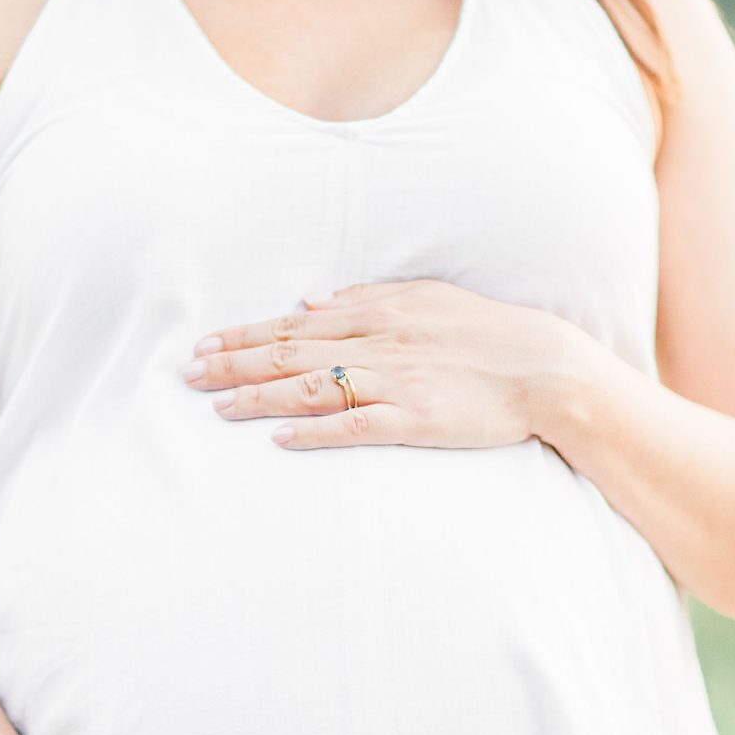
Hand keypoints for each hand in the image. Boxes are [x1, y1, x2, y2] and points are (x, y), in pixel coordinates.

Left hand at [181, 279, 577, 449]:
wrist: (546, 368)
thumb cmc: (487, 332)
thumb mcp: (426, 297)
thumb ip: (365, 297)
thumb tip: (308, 302)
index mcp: (379, 312)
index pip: (296, 325)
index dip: (245, 336)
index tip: (205, 344)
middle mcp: (380, 343)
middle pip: (291, 353)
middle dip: (235, 364)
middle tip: (188, 375)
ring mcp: (396, 382)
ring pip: (313, 388)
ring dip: (261, 396)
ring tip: (217, 407)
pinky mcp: (415, 420)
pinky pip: (355, 426)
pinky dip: (314, 431)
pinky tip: (280, 438)